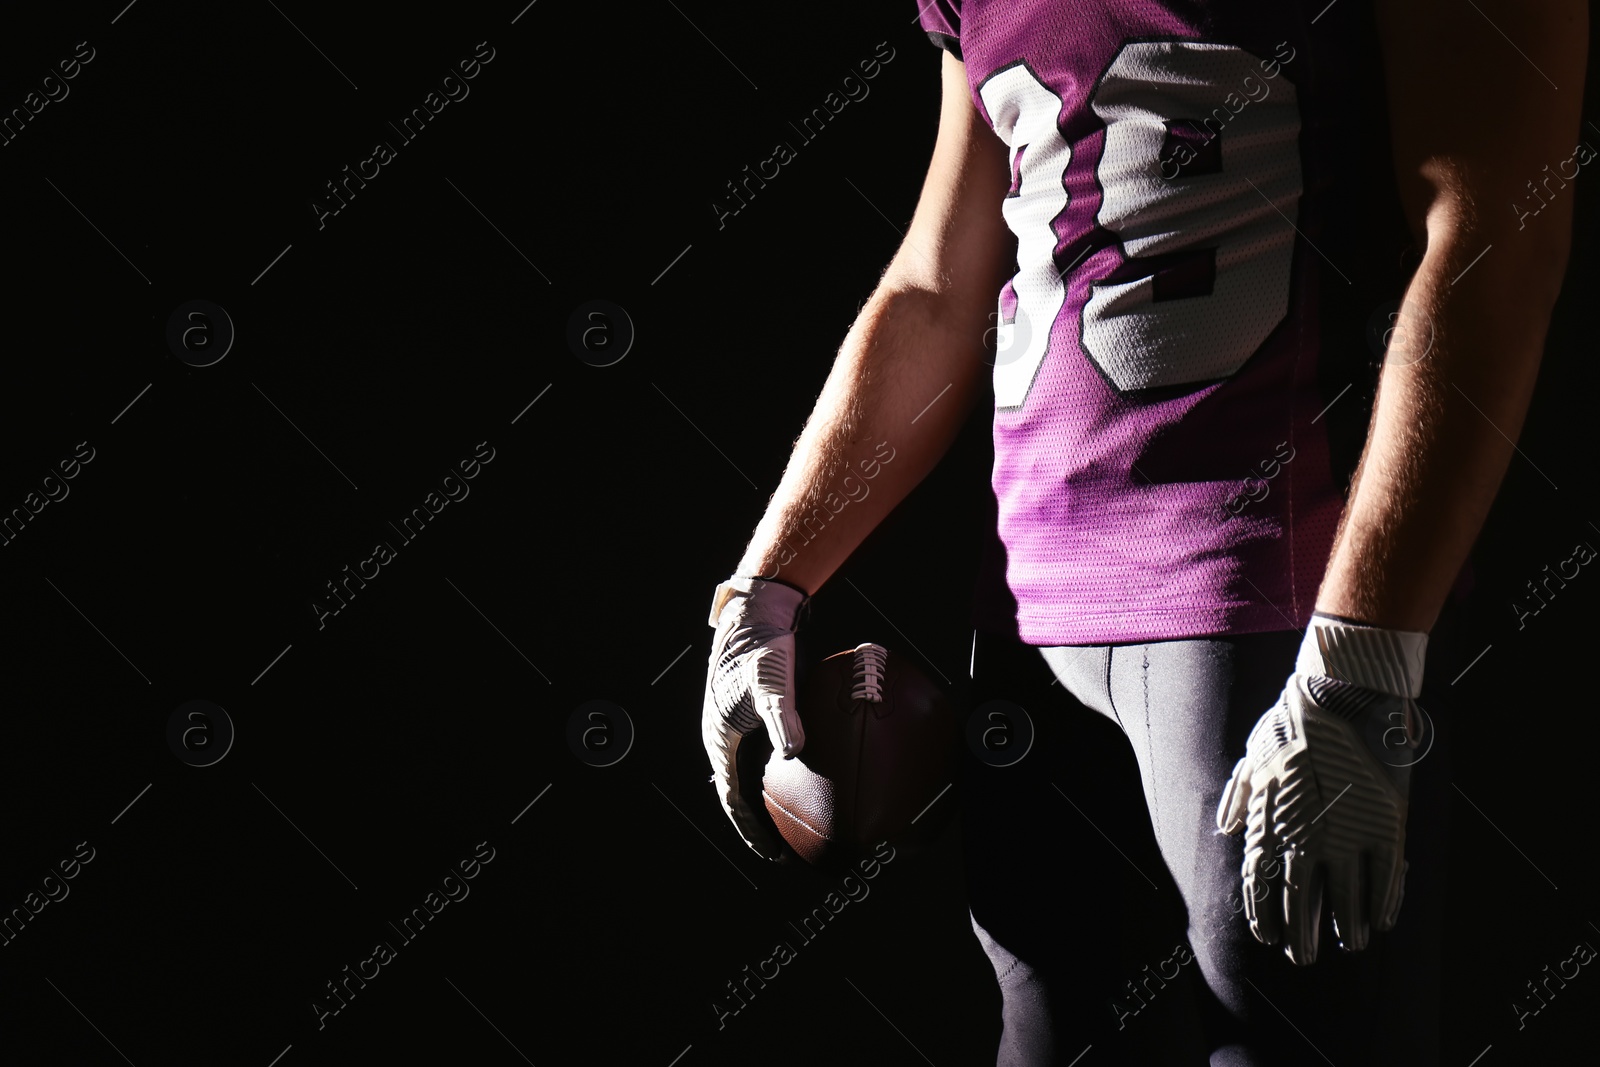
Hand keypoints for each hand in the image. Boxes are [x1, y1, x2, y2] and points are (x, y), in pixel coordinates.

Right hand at [701, 575, 808, 859]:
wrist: (757, 613)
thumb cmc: (761, 647)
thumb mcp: (772, 682)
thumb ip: (783, 716)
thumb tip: (794, 751)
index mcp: (721, 740)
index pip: (733, 800)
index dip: (752, 830)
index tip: (773, 854)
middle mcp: (726, 740)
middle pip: (741, 795)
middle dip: (761, 824)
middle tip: (788, 849)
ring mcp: (739, 729)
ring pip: (752, 777)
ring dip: (769, 802)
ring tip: (797, 823)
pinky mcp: (755, 717)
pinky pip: (766, 756)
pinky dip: (781, 775)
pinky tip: (810, 778)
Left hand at [1215, 614, 1427, 964]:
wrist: (1340, 695)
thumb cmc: (1290, 724)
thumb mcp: (1253, 758)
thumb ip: (1240, 797)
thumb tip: (1227, 828)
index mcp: (1268, 824)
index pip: (1259, 886)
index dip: (1263, 916)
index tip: (1267, 937)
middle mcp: (1304, 839)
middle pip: (1299, 904)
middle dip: (1300, 936)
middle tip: (1304, 958)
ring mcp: (1346, 836)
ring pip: (1346, 901)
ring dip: (1345, 929)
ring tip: (1349, 946)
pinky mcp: (1385, 827)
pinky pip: (1384, 880)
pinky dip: (1383, 905)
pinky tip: (1380, 922)